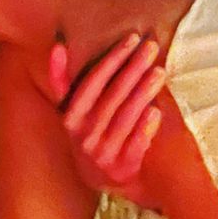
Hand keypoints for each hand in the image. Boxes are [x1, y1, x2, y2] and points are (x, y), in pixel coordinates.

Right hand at [46, 35, 165, 204]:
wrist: (108, 179)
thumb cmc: (94, 132)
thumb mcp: (76, 111)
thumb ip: (64, 81)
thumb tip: (58, 46)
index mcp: (71, 118)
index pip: (90, 83)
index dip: (110, 60)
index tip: (131, 39)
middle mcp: (83, 136)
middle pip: (111, 97)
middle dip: (132, 68)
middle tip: (152, 47)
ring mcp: (103, 153)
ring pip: (124, 117)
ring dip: (142, 92)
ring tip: (159, 71)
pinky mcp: (122, 168)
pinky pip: (134, 145)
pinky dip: (145, 128)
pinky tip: (157, 111)